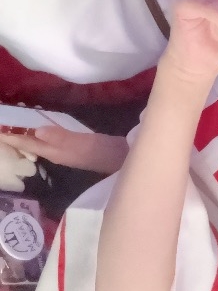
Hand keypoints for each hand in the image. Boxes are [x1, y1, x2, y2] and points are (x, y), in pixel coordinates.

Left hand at [0, 126, 128, 173]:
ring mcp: (68, 152)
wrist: (131, 163)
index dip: (13, 137)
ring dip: (27, 135)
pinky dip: (41, 134)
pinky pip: (50, 141)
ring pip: (40, 144)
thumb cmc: (110, 154)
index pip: (29, 144)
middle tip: (3, 126)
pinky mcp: (76, 149)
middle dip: (16, 136)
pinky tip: (41, 129)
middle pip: (32, 145)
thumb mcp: (88, 145)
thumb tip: (36, 130)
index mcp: (58, 153)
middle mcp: (59, 154)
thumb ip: (63, 138)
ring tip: (15, 126)